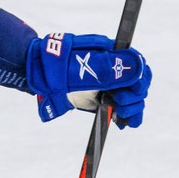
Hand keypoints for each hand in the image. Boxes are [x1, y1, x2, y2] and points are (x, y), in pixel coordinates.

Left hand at [25, 33, 149, 126]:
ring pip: (132, 98)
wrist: (38, 74)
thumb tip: (137, 68)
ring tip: (121, 115)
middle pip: (138, 84)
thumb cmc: (58, 65)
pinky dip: (125, 116)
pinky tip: (123, 123)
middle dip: (135, 97)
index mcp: (113, 54)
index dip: (140, 81)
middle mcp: (114, 69)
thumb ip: (109, 69)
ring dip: (133, 108)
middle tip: (119, 102)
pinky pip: (120, 107)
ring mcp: (108, 84)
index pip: (139, 67)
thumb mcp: (83, 67)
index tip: (131, 91)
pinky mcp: (101, 97)